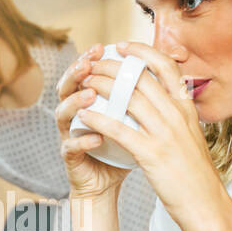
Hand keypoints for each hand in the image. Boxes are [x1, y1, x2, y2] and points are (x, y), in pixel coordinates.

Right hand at [55, 44, 132, 200]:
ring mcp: (69, 135)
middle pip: (67, 86)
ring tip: (90, 94)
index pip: (86, 74)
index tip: (105, 47)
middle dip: (76, 72)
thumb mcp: (134, 119)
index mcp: (89, 101)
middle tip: (90, 63)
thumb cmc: (122, 149)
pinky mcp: (70, 157)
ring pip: (62, 113)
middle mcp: (75, 114)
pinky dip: (84, 140)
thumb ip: (142, 96)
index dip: (92, 58)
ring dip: (76, 101)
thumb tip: (169, 67)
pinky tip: (97, 136)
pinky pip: (71, 146)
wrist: (108, 183)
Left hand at [74, 42, 224, 229]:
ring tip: (84, 83)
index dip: (143, 52)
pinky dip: (99, 119)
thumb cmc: (195, 173)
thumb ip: (177, 116)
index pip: (166, 67)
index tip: (123, 46)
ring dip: (102, 87)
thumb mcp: (191, 136)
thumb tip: (163, 99)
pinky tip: (84, 115)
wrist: (206, 203)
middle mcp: (177, 116)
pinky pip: (120, 130)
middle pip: (141, 79)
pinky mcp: (152, 154)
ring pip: (129, 99)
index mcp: (187, 109)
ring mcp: (165, 134)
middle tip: (93, 62)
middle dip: (113, 66)